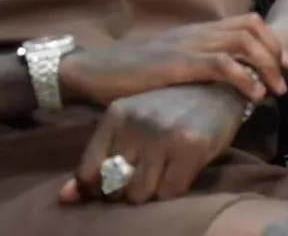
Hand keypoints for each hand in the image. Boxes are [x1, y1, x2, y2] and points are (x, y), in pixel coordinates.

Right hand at [59, 14, 287, 106]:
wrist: (94, 71)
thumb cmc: (131, 74)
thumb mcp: (171, 64)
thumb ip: (197, 65)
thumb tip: (224, 80)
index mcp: (198, 30)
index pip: (248, 23)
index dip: (274, 41)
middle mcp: (198, 32)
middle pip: (252, 28)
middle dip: (277, 52)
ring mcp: (188, 45)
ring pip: (243, 43)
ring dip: (266, 65)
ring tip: (274, 90)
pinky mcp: (178, 64)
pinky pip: (221, 64)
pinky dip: (244, 78)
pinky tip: (253, 96)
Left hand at [60, 84, 243, 204]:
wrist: (222, 88)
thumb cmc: (173, 110)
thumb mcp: (133, 124)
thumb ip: (100, 158)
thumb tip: (65, 198)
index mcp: (116, 114)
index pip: (88, 172)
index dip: (101, 186)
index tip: (120, 179)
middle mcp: (137, 123)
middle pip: (115, 186)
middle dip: (128, 189)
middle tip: (148, 174)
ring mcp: (164, 134)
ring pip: (140, 194)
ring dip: (152, 193)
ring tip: (164, 173)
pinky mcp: (191, 146)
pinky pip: (170, 193)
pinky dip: (174, 191)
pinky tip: (183, 172)